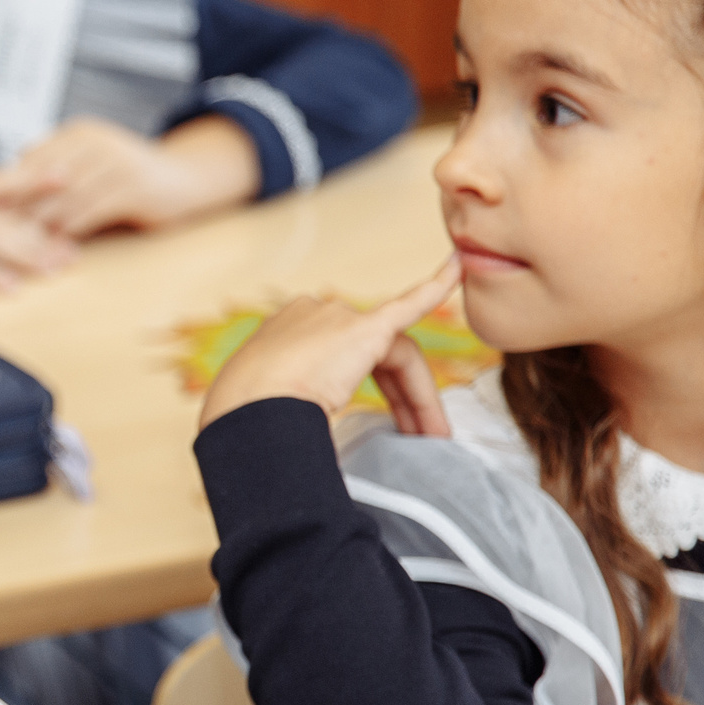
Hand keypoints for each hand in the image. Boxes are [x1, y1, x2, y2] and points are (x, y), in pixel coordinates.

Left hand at [17, 115, 260, 236]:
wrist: (185, 179)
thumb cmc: (128, 179)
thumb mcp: (88, 169)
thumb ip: (53, 178)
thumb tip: (3, 200)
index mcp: (77, 133)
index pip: (30, 160)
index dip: (6, 190)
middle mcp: (94, 141)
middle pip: (43, 178)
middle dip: (18, 209)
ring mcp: (115, 161)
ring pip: (64, 196)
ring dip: (42, 225)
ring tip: (20, 247)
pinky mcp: (132, 186)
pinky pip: (91, 210)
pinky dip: (70, 231)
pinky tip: (56, 248)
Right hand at [197, 255, 462, 436]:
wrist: (245, 409)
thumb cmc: (246, 420)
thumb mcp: (273, 408)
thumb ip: (296, 406)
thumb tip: (300, 436)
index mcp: (289, 332)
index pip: (351, 359)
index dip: (380, 395)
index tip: (390, 430)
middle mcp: (315, 316)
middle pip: (381, 357)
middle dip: (403, 399)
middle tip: (419, 438)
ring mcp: (338, 317)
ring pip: (398, 356)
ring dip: (420, 395)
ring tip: (434, 434)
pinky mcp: (364, 327)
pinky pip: (410, 303)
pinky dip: (437, 285)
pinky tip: (458, 267)